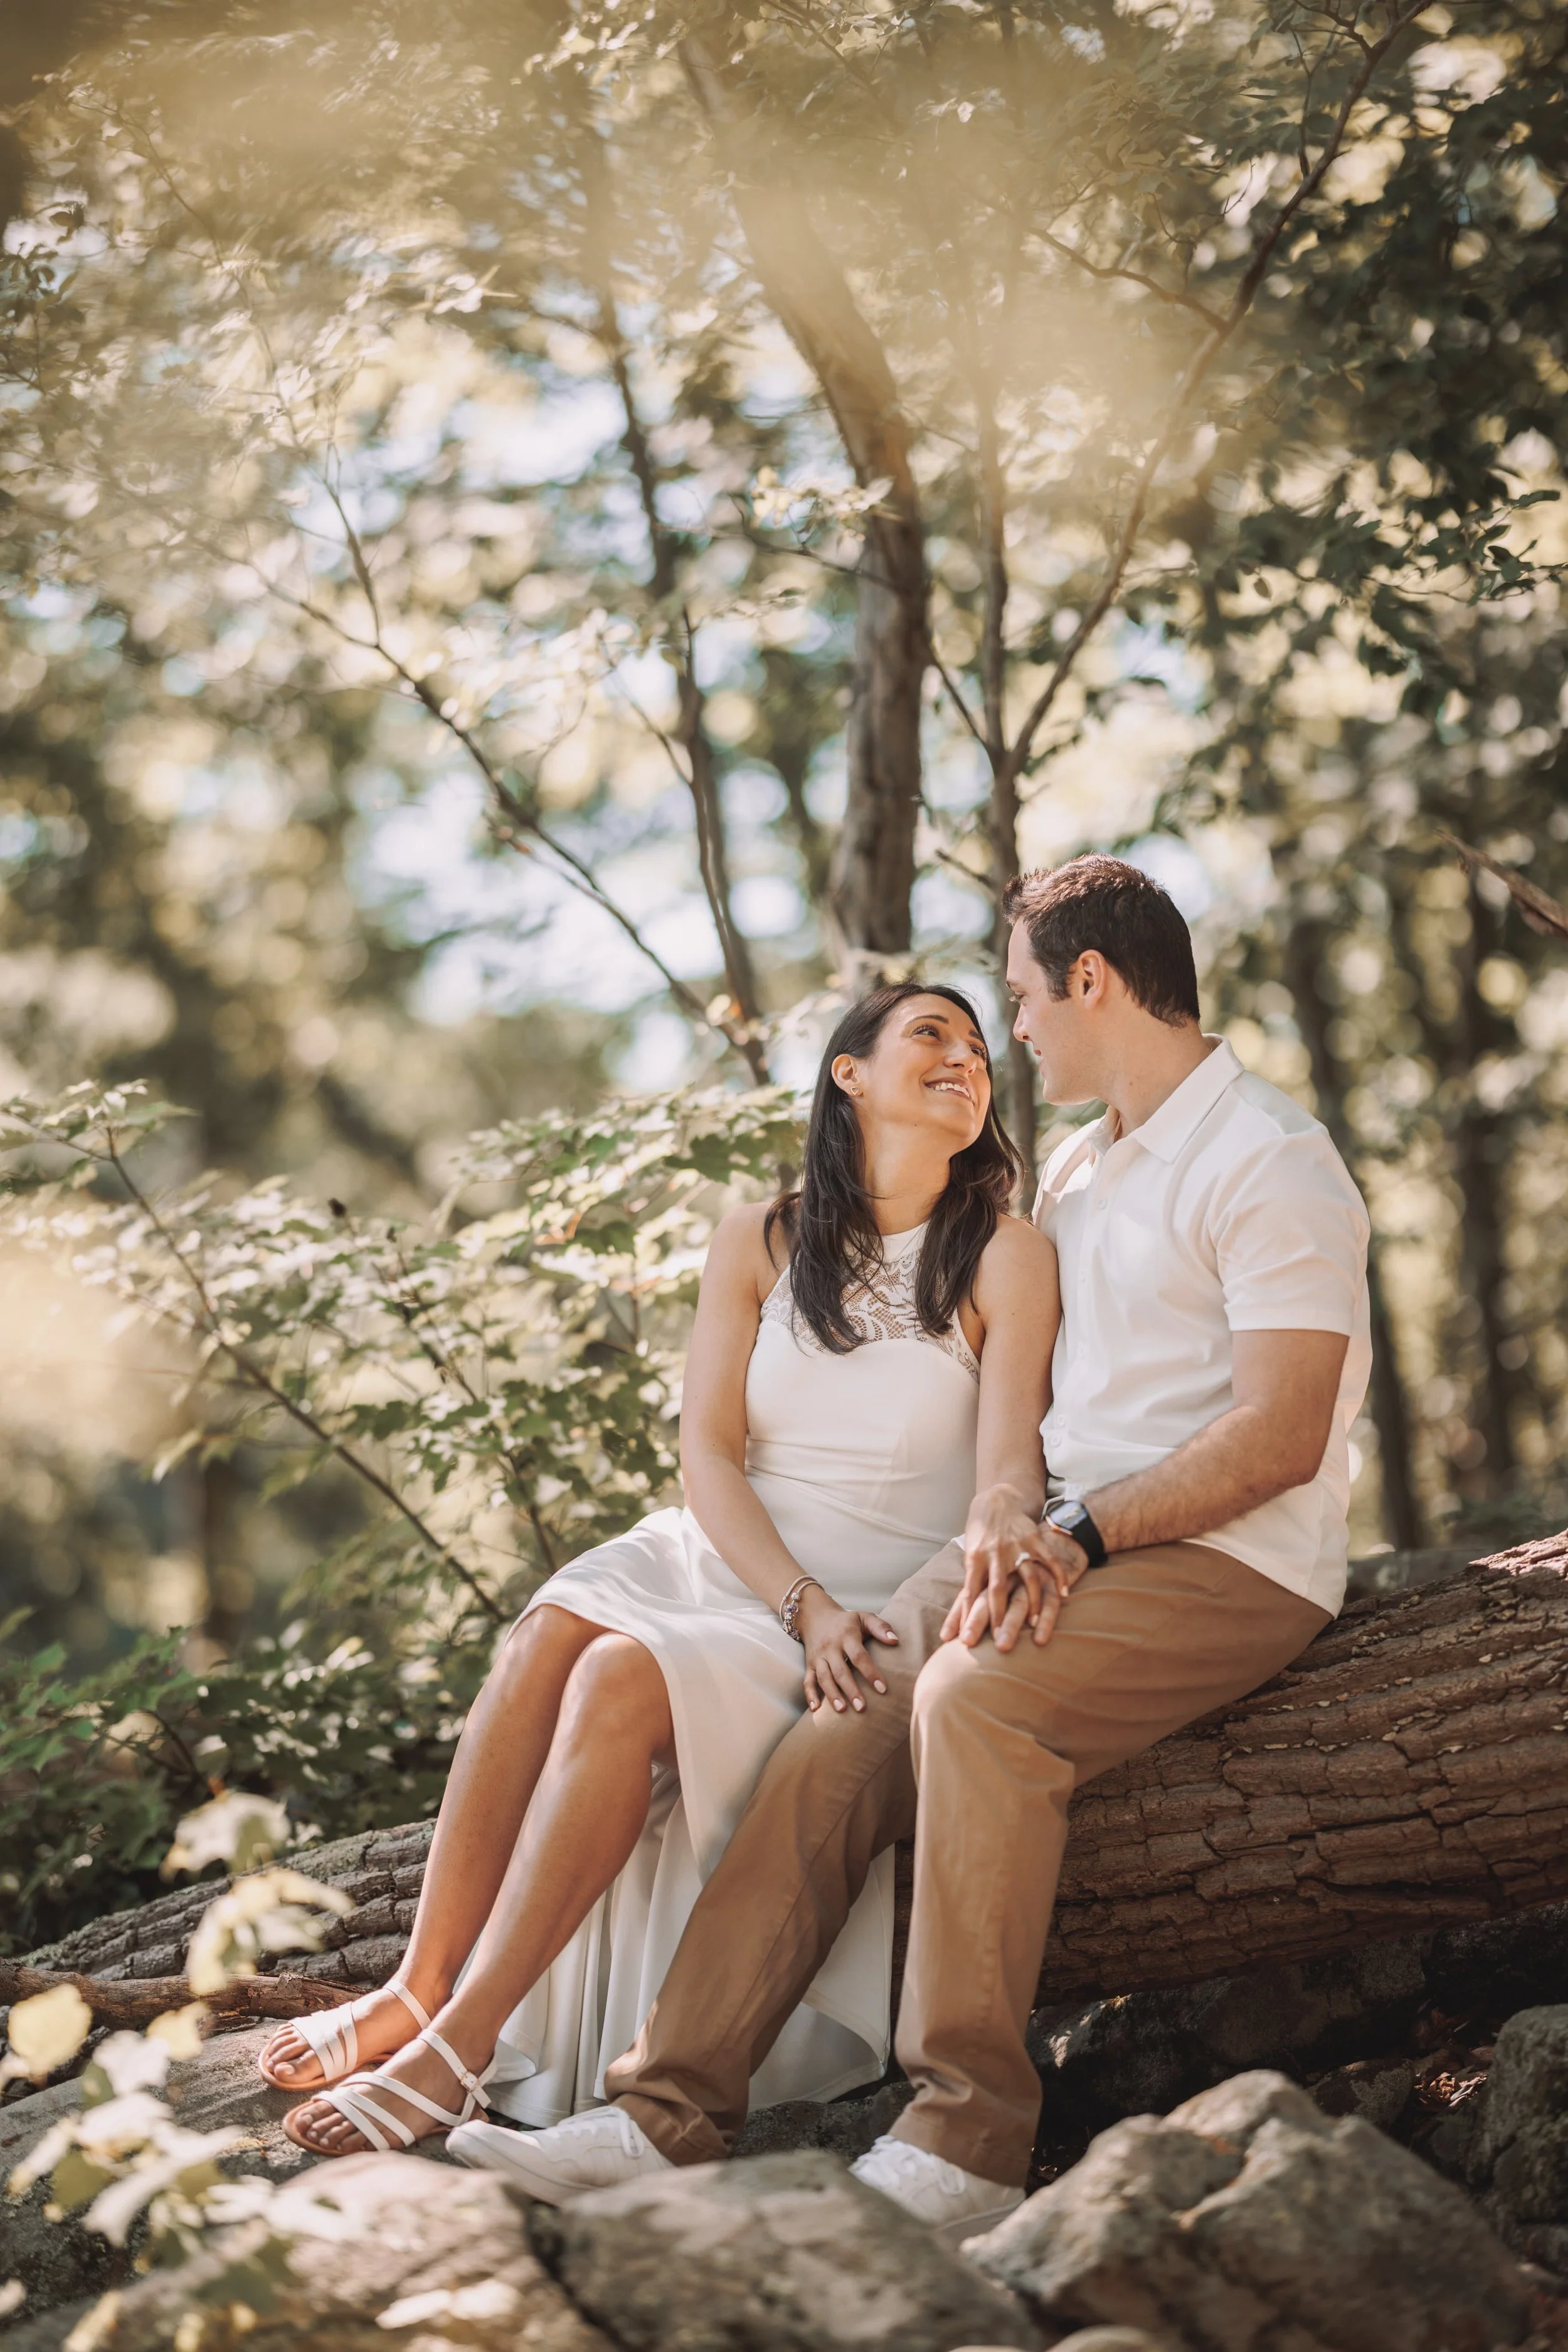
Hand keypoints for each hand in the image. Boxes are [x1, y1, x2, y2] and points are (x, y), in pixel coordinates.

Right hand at [799, 1589, 898, 1714]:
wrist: (816, 1615)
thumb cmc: (847, 1621)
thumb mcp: (864, 1617)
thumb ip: (881, 1627)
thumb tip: (895, 1641)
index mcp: (846, 1636)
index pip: (859, 1656)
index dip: (870, 1672)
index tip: (882, 1689)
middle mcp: (831, 1647)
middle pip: (840, 1670)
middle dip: (851, 1690)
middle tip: (862, 1708)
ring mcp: (818, 1657)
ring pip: (824, 1677)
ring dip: (832, 1694)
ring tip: (842, 1710)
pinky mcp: (810, 1664)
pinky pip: (807, 1681)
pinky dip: (810, 1694)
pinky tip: (816, 1709)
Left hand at [941, 1488, 1087, 1651]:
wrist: (996, 1500)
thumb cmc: (980, 1534)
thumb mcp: (969, 1555)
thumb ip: (970, 1584)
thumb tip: (955, 1619)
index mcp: (975, 1558)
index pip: (970, 1592)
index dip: (969, 1616)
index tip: (969, 1640)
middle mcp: (995, 1552)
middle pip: (997, 1588)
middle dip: (998, 1615)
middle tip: (1000, 1641)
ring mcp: (1016, 1546)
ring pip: (1026, 1577)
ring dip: (1031, 1602)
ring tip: (1034, 1624)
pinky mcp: (1034, 1539)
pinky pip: (1049, 1560)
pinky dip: (1058, 1577)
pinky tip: (1064, 1594)